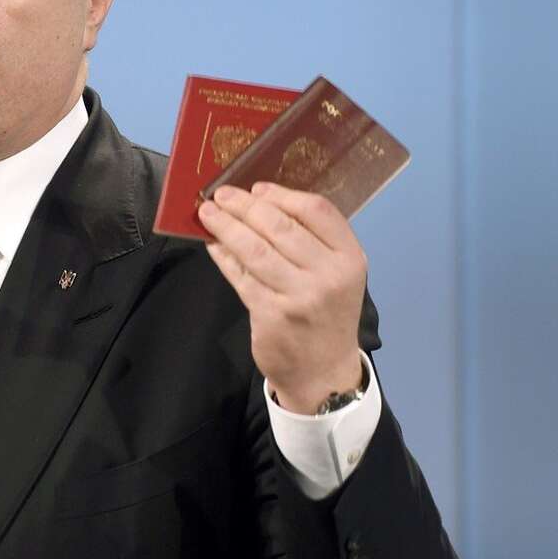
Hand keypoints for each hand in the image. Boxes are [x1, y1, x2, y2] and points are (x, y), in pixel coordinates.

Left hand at [198, 182, 366, 411]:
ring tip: (207, 212)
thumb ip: (311, 241)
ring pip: (256, 249)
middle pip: (281, 226)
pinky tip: (212, 244)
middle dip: (245, 207)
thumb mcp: (336, 274)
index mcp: (350, 257)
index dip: (283, 194)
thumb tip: (261, 202)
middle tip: (221, 194)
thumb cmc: (326, 313)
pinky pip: (241, 277)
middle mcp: (330, 274)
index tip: (256, 188)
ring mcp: (301, 296)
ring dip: (227, 227)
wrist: (324, 370)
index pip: (318, 210)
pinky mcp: (272, 314)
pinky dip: (224, 257)